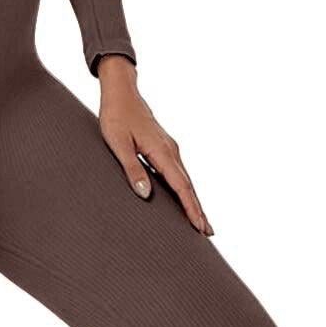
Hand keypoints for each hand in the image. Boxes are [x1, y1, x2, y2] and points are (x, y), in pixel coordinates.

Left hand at [96, 55, 212, 235]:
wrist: (122, 93)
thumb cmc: (116, 117)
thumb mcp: (119, 144)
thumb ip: (132, 169)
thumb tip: (146, 194)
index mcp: (162, 151)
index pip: (181, 186)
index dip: (191, 208)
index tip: (200, 226)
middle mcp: (171, 151)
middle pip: (189, 186)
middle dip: (198, 210)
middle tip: (209, 233)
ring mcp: (170, 149)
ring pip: (185, 180)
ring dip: (193, 201)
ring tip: (200, 222)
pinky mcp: (165, 148)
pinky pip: (178, 173)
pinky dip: (184, 190)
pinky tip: (183, 199)